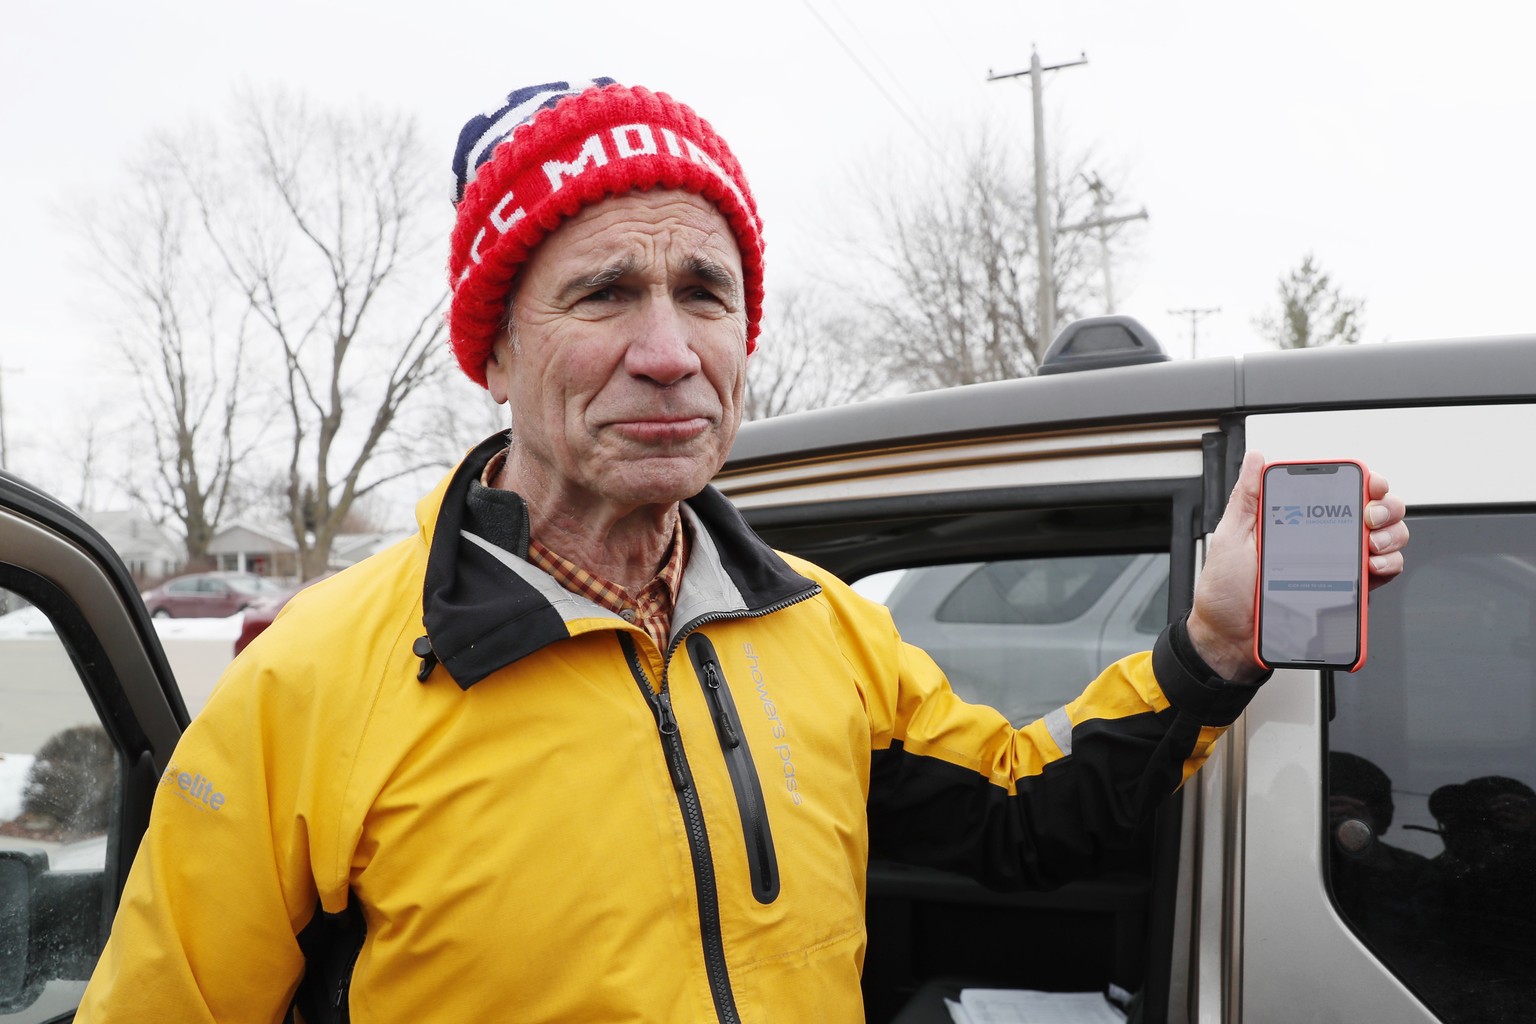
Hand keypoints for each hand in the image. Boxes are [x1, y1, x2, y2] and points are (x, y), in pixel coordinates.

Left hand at [1187, 451, 1408, 682]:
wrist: (1230, 638)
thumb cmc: (1226, 590)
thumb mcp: (1231, 535)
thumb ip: (1247, 497)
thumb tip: (1256, 458)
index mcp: (1298, 521)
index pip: (1340, 492)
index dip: (1363, 481)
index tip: (1368, 483)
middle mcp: (1323, 539)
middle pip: (1374, 512)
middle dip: (1385, 506)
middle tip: (1370, 516)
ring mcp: (1338, 565)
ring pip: (1387, 539)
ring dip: (1391, 534)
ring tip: (1372, 542)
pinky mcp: (1346, 592)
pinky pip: (1383, 574)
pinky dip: (1389, 564)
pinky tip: (1373, 564)